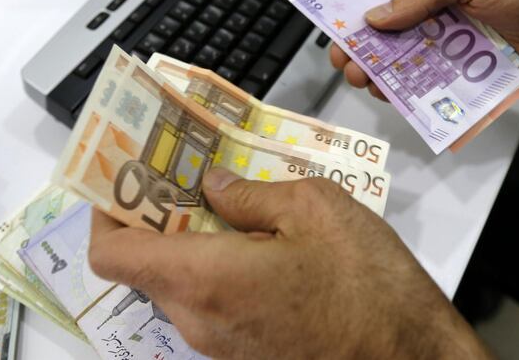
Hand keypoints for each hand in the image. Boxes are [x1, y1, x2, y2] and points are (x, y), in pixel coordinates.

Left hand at [90, 168, 492, 359]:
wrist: (412, 357)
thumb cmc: (369, 284)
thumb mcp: (316, 208)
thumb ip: (250, 193)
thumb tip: (211, 186)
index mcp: (205, 279)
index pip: (113, 253)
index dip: (105, 212)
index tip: (123, 179)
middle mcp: (199, 322)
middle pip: (146, 267)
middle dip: (158, 218)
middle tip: (188, 177)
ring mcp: (220, 347)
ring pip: (180, 286)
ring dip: (192, 244)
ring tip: (232, 205)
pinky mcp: (245, 357)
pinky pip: (211, 307)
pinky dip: (217, 271)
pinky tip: (260, 246)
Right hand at [330, 0, 518, 99]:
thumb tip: (376, 16)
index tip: (335, 15)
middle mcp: (439, 13)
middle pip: (388, 29)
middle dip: (361, 43)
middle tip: (343, 56)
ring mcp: (449, 47)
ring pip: (402, 60)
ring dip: (377, 69)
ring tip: (361, 77)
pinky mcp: (461, 78)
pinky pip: (427, 87)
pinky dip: (405, 92)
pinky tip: (388, 93)